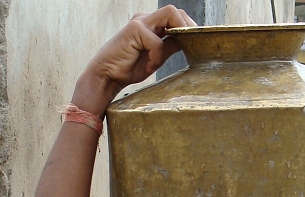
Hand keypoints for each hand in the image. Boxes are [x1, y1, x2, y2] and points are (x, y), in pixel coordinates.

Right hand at [76, 5, 196, 111]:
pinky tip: (149, 66)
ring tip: (177, 50)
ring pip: (170, 14)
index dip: (188, 26)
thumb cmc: (127, 69)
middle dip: (188, 25)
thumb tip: (185, 42)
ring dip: (178, 31)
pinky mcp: (135, 30)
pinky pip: (158, 41)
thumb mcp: (155, 59)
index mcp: (150, 26)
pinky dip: (157, 56)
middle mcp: (145, 20)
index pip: (175, 18)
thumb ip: (168, 48)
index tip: (198, 40)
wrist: (106, 76)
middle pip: (175, 11)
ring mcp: (140, 23)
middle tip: (194, 42)